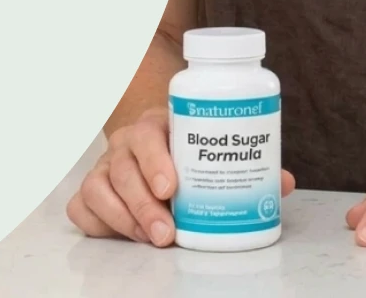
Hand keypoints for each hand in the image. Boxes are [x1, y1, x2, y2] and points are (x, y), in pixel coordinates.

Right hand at [66, 106, 294, 246]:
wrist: (150, 142)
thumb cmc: (186, 150)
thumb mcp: (209, 149)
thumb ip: (244, 166)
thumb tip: (283, 183)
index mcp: (155, 125)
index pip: (147, 134)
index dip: (156, 160)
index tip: (172, 189)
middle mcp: (125, 143)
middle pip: (123, 168)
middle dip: (144, 204)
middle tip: (167, 232)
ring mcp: (105, 165)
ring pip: (99, 187)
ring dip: (124, 218)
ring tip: (152, 239)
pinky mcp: (91, 189)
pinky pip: (82, 206)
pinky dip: (99, 222)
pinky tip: (124, 235)